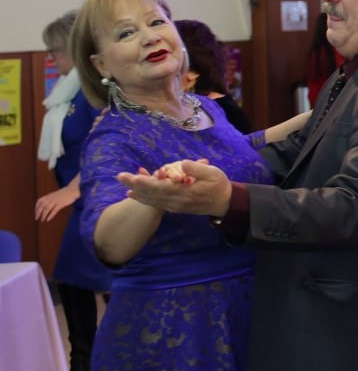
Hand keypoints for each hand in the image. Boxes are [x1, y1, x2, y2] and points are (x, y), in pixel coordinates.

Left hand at [35, 185, 77, 222]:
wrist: (72, 190)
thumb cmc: (63, 193)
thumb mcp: (54, 195)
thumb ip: (49, 199)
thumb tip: (44, 205)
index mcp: (47, 196)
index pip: (39, 203)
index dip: (36, 208)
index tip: (36, 213)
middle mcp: (50, 198)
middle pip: (42, 206)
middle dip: (38, 213)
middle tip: (36, 219)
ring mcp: (55, 201)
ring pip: (47, 209)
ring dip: (43, 215)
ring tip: (42, 220)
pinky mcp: (61, 204)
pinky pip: (54, 210)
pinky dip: (51, 215)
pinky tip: (48, 219)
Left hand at [117, 159, 231, 216]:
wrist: (224, 204)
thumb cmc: (219, 185)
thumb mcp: (213, 173)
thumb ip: (198, 168)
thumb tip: (183, 163)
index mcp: (185, 192)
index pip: (161, 187)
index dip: (146, 182)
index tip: (134, 177)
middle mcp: (177, 201)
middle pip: (152, 193)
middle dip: (135, 185)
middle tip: (120, 176)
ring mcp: (175, 205)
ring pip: (152, 199)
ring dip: (137, 193)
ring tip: (124, 186)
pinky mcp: (175, 207)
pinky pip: (156, 203)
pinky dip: (144, 199)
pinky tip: (135, 195)